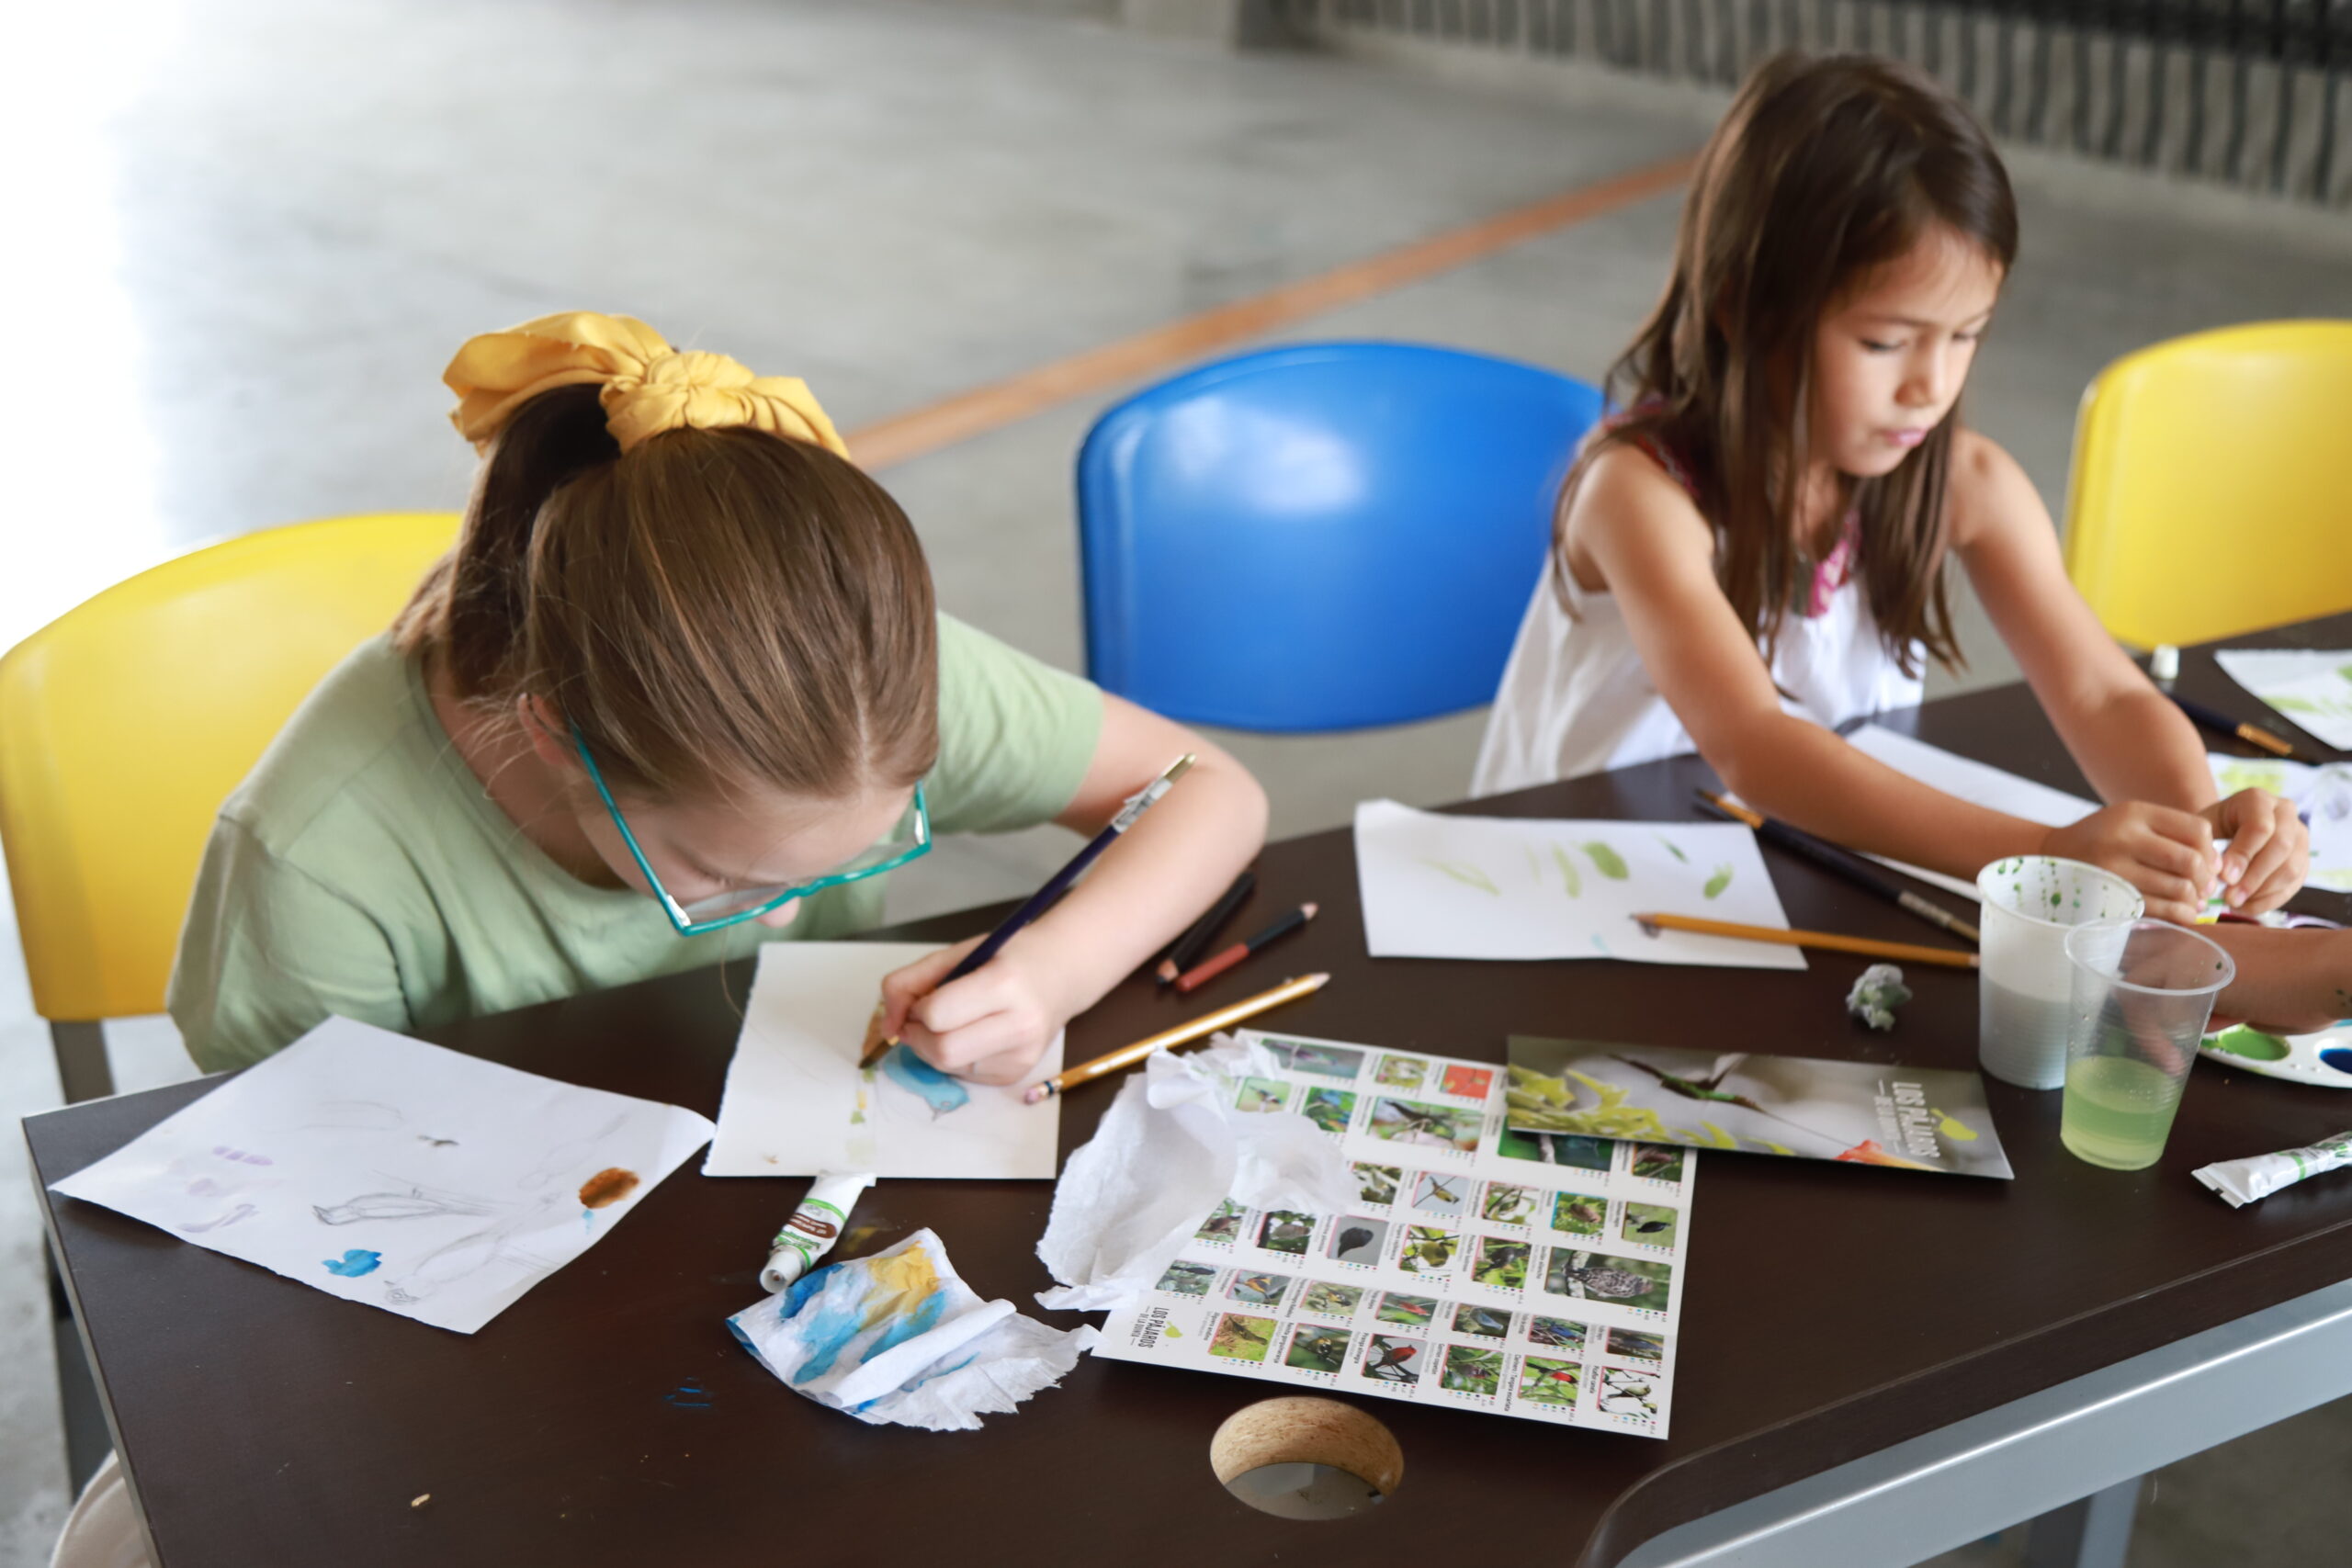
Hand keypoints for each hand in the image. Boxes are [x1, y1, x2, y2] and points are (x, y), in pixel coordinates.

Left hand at [877, 935, 1075, 1085]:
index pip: (937, 1015)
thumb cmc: (1008, 957)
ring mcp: (1021, 1056)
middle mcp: (1019, 1025)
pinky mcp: (1016, 1074)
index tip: (923, 997)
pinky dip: (954, 1057)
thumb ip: (909, 981)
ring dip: (933, 1048)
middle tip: (924, 1017)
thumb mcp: (959, 953)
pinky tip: (972, 1034)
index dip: (917, 1008)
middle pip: (941, 1051)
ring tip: (952, 1022)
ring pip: (948, 1067)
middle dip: (919, 1036)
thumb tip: (888, 1027)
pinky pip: (963, 1075)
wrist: (1062, 974)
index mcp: (1004, 984)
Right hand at [2040, 802, 2216, 924]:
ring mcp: (2115, 869)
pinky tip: (2183, 914)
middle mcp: (2124, 838)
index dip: (2212, 851)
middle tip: (2204, 888)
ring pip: (2178, 889)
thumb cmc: (2102, 839)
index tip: (2208, 864)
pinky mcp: (2110, 896)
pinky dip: (2181, 916)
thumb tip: (2217, 866)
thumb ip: (2171, 832)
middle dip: (2206, 879)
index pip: (2197, 830)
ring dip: (2194, 900)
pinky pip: (2161, 911)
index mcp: (2135, 813)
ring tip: (2193, 902)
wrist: (2050, 857)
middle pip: (2190, 861)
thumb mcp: (2130, 820)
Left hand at [2203, 788, 2309, 913]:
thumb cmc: (2207, 828)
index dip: (2243, 855)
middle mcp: (2285, 813)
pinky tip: (2246, 907)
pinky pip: (2294, 884)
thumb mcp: (2201, 830)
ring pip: (2292, 868)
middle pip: (2281, 847)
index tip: (2224, 878)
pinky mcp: (2304, 859)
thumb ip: (2208, 847)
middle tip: (2229, 898)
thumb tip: (2220, 878)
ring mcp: (2299, 836)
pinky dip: (2270, 900)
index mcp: (2257, 800)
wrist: (2222, 829)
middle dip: (2254, 877)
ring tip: (2234, 904)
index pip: (2260, 827)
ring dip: (2262, 892)